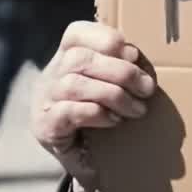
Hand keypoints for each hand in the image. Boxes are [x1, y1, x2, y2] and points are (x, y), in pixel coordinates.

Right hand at [31, 21, 156, 191]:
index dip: (106, 38)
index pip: (75, 34)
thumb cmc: (97, 116)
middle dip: (121, 71)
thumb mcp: (108, 86)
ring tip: (137, 109)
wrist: (75, 157)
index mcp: (65, 58)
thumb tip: (139, 59)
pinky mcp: (45, 126)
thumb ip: (120, 69)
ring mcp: (44, 100)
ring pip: (73, 84)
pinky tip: (114, 121)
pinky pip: (68, 112)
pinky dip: (97, 114)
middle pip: (79, 58)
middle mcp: (50, 75)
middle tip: (147, 89)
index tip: (134, 55)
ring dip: (113, 95)